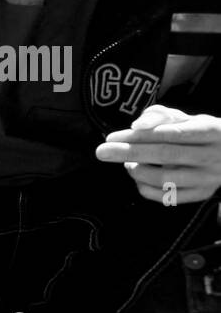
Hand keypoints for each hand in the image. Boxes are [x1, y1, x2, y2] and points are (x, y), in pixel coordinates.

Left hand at [96, 105, 220, 203]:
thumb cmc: (199, 132)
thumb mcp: (185, 117)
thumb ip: (159, 116)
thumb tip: (138, 124)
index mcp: (212, 131)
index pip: (170, 134)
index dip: (140, 136)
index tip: (111, 137)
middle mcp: (213, 156)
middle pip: (166, 155)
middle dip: (130, 152)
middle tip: (102, 151)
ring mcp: (208, 178)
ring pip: (165, 179)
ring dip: (137, 171)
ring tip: (127, 162)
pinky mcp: (201, 194)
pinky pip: (167, 197)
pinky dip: (145, 187)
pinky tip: (138, 175)